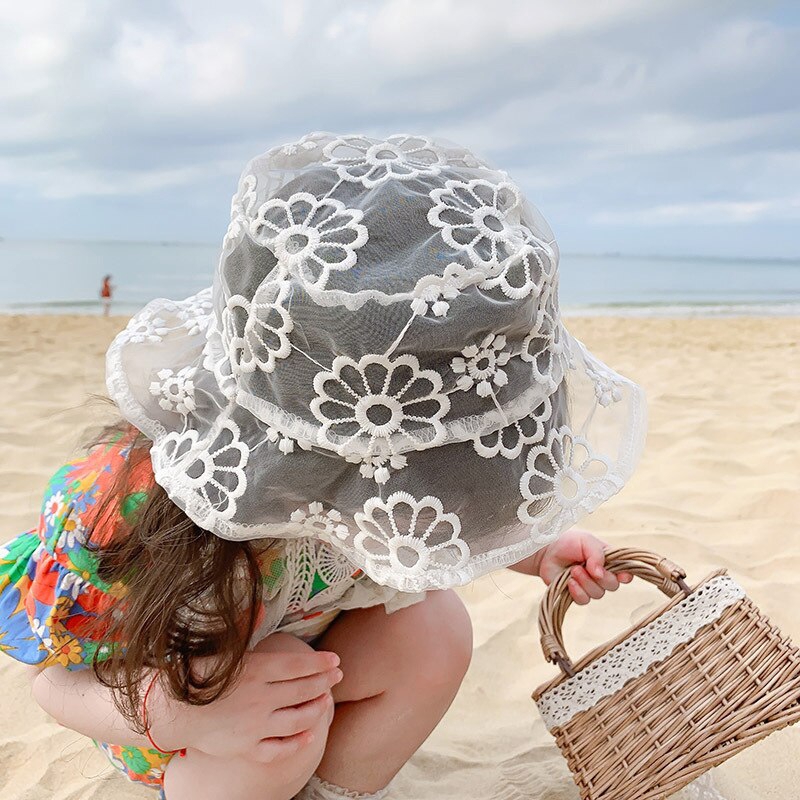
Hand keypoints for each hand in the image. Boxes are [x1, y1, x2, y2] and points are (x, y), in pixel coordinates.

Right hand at [147, 648, 342, 762]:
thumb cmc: (197, 674)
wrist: (170, 710)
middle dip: (324, 682)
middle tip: (338, 675)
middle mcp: (259, 698)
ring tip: (326, 700)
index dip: (320, 663)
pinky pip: (279, 748)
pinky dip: (297, 742)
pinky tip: (309, 734)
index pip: (298, 665)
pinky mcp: (247, 747)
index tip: (335, 659)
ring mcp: (254, 725)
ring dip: (316, 709)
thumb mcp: (224, 648)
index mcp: (255, 670)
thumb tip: (264, 609)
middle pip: (303, 690)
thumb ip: (247, 632)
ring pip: (297, 719)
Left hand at [534, 530, 632, 604]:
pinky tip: (569, 581)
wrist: (546, 551)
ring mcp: (590, 585)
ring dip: (585, 582)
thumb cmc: (568, 542)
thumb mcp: (586, 541)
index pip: (626, 572)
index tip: (621, 576)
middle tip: (583, 566)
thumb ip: (597, 554)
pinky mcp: (577, 594)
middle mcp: (602, 575)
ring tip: (573, 570)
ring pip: (598, 594)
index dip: (626, 576)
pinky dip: (577, 591)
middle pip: (612, 585)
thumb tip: (600, 573)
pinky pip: (584, 600)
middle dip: (600, 578)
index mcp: (609, 561)